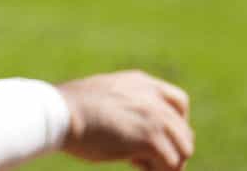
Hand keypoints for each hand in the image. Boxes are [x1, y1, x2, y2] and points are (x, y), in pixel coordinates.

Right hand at [57, 70, 192, 168]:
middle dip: (169, 150)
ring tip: (140, 165)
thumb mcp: (104, 98)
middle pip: (185, 131)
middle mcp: (154, 97)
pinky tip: (133, 165)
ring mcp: (155, 117)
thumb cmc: (71, 110)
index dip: (173, 126)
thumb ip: (122, 106)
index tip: (155, 140)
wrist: (61, 113)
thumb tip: (125, 129)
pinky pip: (172, 164)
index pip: (179, 103)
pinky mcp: (151, 138)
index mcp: (143, 83)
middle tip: (143, 159)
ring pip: (184, 150)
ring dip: (166, 164)